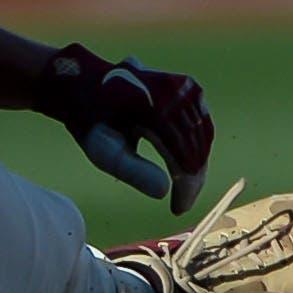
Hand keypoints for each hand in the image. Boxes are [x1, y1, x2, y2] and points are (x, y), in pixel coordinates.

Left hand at [36, 46, 214, 212]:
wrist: (89, 83)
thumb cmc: (93, 121)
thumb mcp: (104, 151)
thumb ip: (133, 172)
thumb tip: (163, 192)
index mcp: (151, 109)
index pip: (181, 156)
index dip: (185, 187)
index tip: (179, 209)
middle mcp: (173, 94)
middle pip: (195, 147)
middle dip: (193, 179)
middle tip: (182, 202)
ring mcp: (184, 87)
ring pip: (203, 135)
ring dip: (198, 164)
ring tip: (185, 187)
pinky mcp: (189, 86)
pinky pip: (202, 122)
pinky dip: (199, 144)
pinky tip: (189, 162)